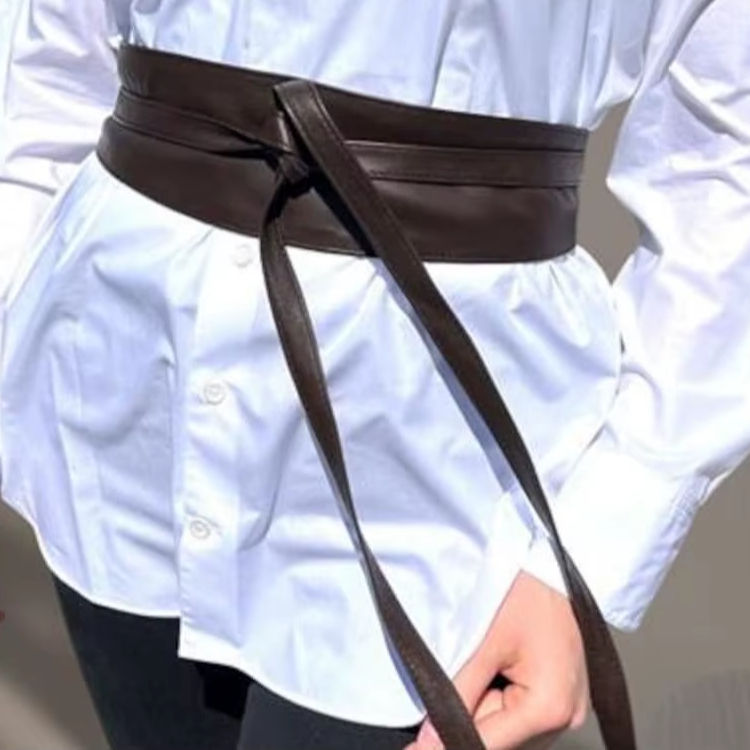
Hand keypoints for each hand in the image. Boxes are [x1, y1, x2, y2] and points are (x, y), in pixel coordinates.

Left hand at [403, 570, 589, 749]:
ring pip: (506, 725)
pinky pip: (519, 710)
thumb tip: (431, 738)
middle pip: (498, 736)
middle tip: (467, 664)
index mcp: (549, 707)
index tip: (416, 748)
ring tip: (490, 654)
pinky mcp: (562, 695)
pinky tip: (501, 660)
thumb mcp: (484, 641)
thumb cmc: (527, 593)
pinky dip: (499, 693)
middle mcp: (566, 717)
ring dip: (484, 701)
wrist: (555, 563)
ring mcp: (567, 708)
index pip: (486, 743)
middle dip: (469, 710)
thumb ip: (457, 693)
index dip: (446, 743)